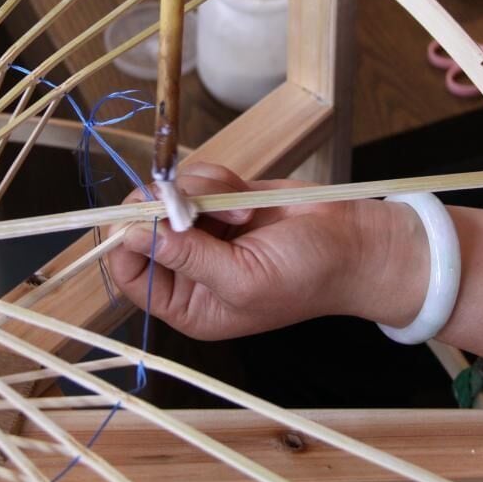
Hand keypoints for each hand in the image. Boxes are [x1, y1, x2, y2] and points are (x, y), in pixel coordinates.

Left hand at [107, 162, 428, 340]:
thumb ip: (187, 258)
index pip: (130, 274)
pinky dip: (216, 178)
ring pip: (169, 194)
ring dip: (202, 193)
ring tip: (242, 210)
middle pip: (142, 225)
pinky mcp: (220, 199)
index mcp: (188, 304)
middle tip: (195, 204)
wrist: (354, 242)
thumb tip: (133, 235)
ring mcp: (203, 230)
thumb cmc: (307, 276)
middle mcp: (188, 268)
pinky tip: (246, 198)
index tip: (144, 216)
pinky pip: (195, 177)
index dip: (129, 242)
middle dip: (168, 208)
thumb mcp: (243, 279)